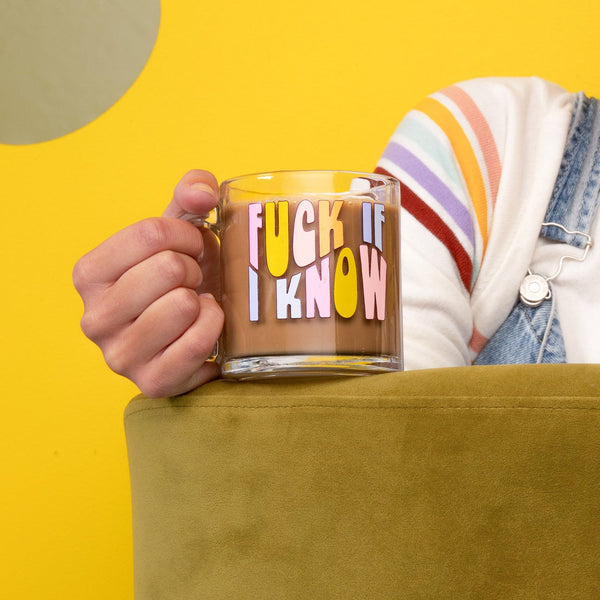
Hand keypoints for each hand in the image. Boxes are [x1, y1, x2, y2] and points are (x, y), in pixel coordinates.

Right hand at [73, 170, 223, 396]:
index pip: (151, 232)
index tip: (191, 246)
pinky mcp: (152, 382)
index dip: (186, 234)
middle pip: (168, 268)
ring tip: (195, 304)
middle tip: (192, 281)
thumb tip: (203, 191)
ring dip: (204, 298)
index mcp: (90, 274)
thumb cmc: (180, 280)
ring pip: (184, 304)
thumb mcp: (178, 232)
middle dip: (194, 268)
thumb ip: (190, 195)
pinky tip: (204, 326)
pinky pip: (199, 341)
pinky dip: (215, 326)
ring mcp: (120, 356)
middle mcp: (94, 317)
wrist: (186, 334)